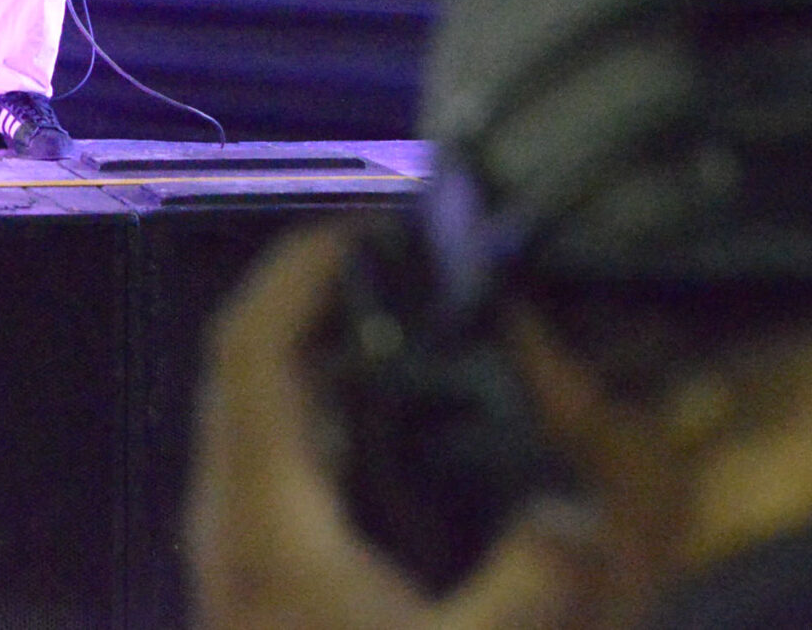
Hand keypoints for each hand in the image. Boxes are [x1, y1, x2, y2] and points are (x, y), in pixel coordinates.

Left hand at [189, 223, 603, 629]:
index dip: (294, 271)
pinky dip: (323, 410)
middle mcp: (229, 507)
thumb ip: (529, 585)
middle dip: (316, 298)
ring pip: (258, 407)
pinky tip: (391, 424)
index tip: (361, 227)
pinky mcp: (253, 566)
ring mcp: (233, 537)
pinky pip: (275, 452)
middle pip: (250, 362)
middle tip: (406, 264)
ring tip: (407, 321)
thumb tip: (581, 514)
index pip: (249, 347)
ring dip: (318, 353)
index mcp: (260, 510)